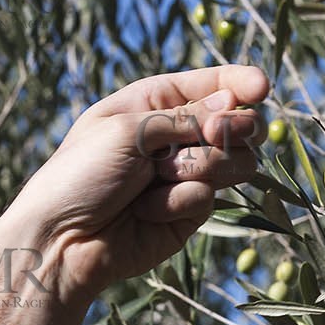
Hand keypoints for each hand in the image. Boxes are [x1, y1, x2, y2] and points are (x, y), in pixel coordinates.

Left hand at [1, 65, 269, 306]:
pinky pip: (209, 198)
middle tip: (210, 137)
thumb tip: (236, 105)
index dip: (240, 83)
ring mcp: (187, 174)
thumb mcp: (129, 130)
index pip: (211, 85)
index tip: (261, 87)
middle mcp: (177, 135)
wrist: (63, 241)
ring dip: (200, 167)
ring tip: (158, 178)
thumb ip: (187, 117)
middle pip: (238, 123)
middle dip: (230, 129)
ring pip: (236, 162)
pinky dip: (179, 202)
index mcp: (155, 103)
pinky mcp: (191, 211)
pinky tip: (146, 212)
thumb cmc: (81, 175)